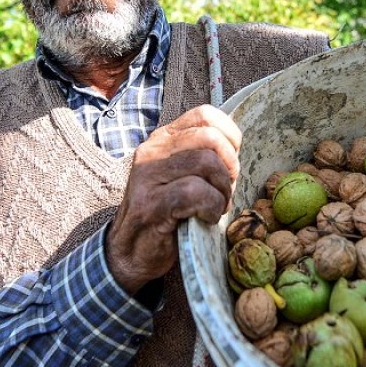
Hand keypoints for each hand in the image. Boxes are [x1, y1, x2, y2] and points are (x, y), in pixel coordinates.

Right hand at [106, 105, 241, 294]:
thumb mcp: (180, 175)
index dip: (229, 136)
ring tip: (216, 206)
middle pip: (210, 137)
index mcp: (163, 140)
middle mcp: (152, 151)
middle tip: (225, 189)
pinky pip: (196, 192)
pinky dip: (211, 207)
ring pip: (206, 162)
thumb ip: (200, 156)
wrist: (131, 251)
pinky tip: (206, 217)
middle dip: (229, 165)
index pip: (204, 115)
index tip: (231, 161)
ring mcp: (148, 176)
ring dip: (222, 189)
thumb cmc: (165, 214)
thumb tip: (235, 149)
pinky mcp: (151, 203)